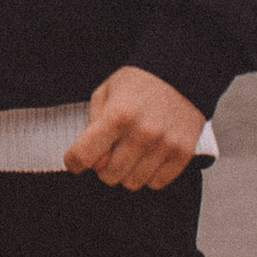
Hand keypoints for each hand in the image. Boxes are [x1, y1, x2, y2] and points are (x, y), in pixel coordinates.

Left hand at [64, 65, 204, 188]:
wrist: (181, 73)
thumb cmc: (139, 83)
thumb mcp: (105, 92)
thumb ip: (93, 125)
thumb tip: (92, 159)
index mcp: (117, 115)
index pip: (84, 156)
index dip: (74, 161)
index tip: (76, 160)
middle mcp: (141, 133)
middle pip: (108, 176)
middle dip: (103, 167)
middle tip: (110, 152)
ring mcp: (164, 145)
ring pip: (132, 183)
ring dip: (127, 172)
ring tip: (131, 153)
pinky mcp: (183, 153)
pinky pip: (157, 183)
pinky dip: (149, 175)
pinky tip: (148, 157)